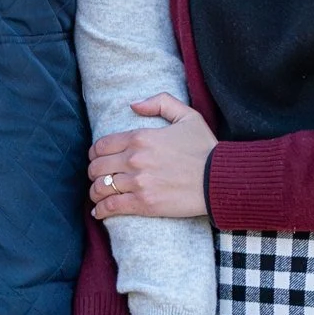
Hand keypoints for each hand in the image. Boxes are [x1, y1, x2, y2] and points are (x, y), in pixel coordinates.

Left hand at [89, 97, 215, 222]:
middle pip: (97, 167)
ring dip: (95, 192)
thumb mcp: (187, 115)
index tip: (97, 159)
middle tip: (98, 177)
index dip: (95, 153)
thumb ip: (160, 102)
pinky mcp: (144, 203)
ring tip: (98, 195)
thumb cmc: (205, 148)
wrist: (219, 179)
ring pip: (100, 187)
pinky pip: (111, 206)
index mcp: (140, 137)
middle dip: (93, 172)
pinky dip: (100, 210)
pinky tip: (99, 212)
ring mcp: (138, 182)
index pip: (102, 145)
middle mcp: (135, 159)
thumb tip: (133, 105)